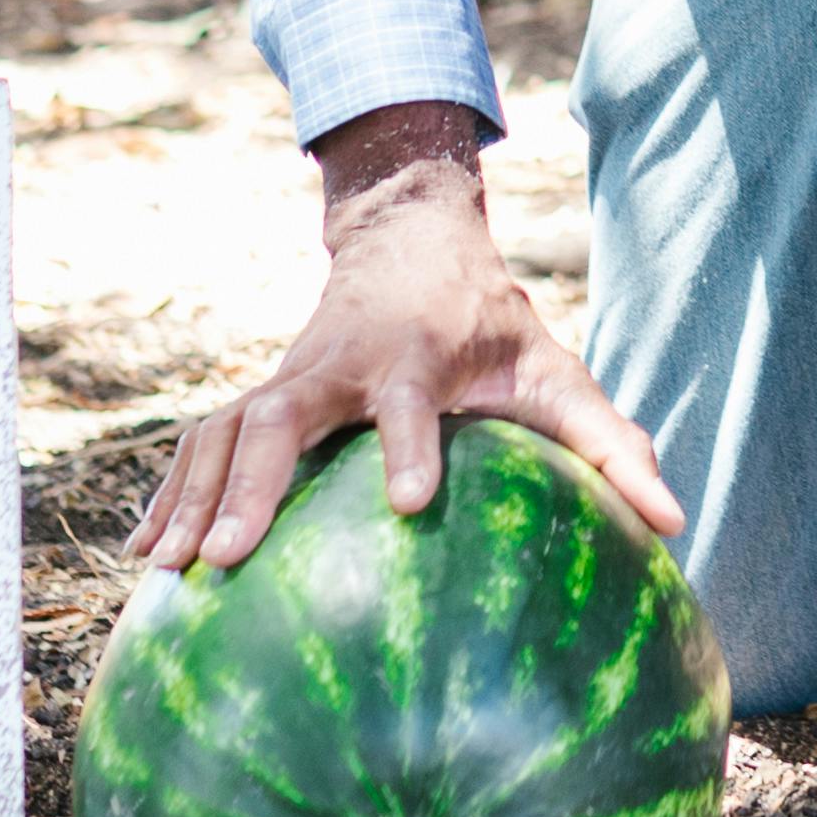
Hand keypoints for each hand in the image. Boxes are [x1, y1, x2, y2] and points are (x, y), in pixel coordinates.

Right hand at [126, 106, 681, 572]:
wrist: (410, 244)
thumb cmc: (492, 326)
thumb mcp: (556, 372)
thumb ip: (610, 445)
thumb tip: (675, 522)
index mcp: (416, 356)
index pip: (410, 403)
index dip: (407, 448)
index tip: (408, 505)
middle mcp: (339, 363)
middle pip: (281, 420)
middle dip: (250, 487)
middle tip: (226, 561)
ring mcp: (287, 375)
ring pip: (223, 432)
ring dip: (191, 497)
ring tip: (165, 573)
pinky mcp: (257, 393)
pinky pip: (200, 443)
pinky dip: (168, 493)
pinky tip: (141, 557)